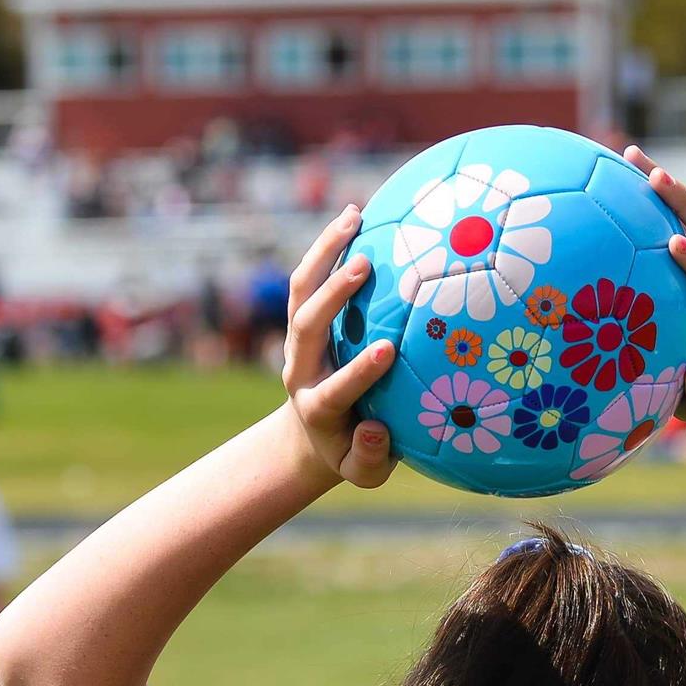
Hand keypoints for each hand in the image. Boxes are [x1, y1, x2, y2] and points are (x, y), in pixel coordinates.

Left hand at [282, 204, 397, 488]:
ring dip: (324, 253)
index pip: (335, 389)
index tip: (388, 351)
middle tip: (365, 266)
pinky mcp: (301, 319)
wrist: (316, 433)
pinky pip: (308, 277)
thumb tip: (377, 430)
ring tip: (355, 217)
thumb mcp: (364, 472)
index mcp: (317, 408)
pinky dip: (328, 246)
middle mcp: (300, 370)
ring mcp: (297, 342)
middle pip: (306, 327)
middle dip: (332, 296)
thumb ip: (372, 459)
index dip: (358, 372)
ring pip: (300, 292)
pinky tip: (358, 214)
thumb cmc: (353, 453)